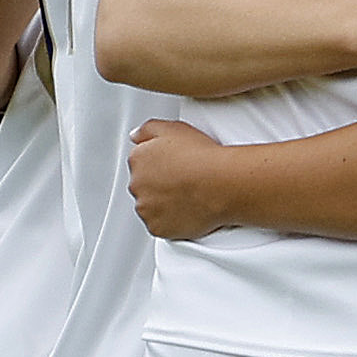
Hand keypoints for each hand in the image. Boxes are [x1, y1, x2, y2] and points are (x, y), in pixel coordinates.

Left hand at [126, 117, 240, 240]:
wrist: (220, 184)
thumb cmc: (202, 157)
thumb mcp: (172, 128)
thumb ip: (147, 129)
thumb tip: (136, 136)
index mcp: (137, 160)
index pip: (140, 163)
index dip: (160, 164)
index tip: (174, 165)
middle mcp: (136, 185)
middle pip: (143, 186)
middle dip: (159, 184)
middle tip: (182, 181)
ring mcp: (146, 208)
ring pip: (150, 207)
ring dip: (162, 204)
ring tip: (187, 196)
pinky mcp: (158, 228)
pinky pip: (160, 226)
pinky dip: (170, 221)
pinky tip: (187, 210)